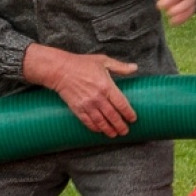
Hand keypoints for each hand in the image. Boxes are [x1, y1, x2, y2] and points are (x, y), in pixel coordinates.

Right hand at [23, 44, 139, 136]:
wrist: (60, 70)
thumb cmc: (81, 63)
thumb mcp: (103, 61)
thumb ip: (120, 67)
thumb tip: (135, 68)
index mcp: (106, 86)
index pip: (121, 104)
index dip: (128, 113)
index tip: (133, 119)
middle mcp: (98, 98)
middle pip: (113, 116)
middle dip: (120, 126)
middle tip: (125, 131)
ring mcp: (87, 105)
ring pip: (101, 122)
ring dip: (109, 130)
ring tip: (114, 134)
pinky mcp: (77, 109)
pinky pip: (88, 122)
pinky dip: (95, 128)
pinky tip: (99, 130)